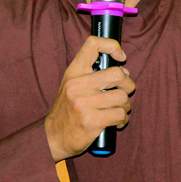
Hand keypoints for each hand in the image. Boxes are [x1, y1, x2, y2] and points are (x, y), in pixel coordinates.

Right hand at [45, 36, 134, 161]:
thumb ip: (93, 75)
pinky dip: (123, 120)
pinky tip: (117, 123)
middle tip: (124, 93)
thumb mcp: (72, 85)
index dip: (112, 45)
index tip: (120, 58)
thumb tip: (123, 71)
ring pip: (122, 97)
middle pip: (117, 74)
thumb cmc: (66, 111)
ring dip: (126, 106)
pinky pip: (120, 115)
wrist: (52, 137)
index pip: (93, 44)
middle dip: (128, 85)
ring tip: (119, 110)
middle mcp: (78, 85)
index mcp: (74, 72)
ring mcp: (84, 103)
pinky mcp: (92, 121)